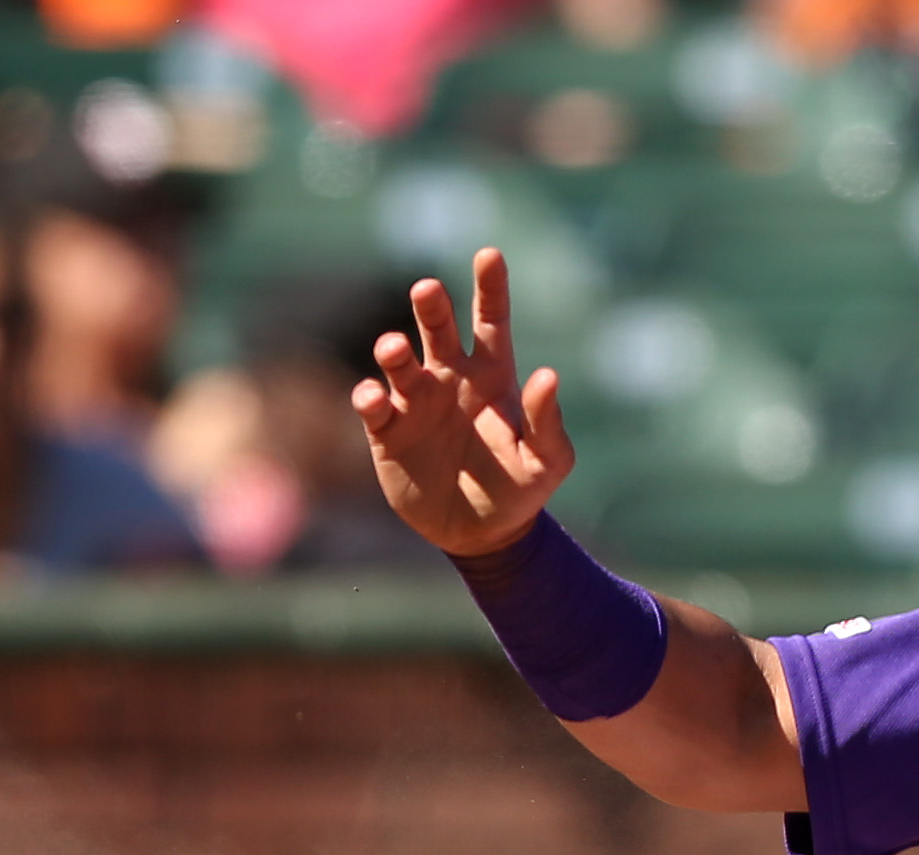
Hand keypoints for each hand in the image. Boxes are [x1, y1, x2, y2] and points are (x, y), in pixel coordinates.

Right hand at [352, 248, 573, 555]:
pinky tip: (375, 399)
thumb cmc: (520, 491)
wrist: (481, 534)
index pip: (491, 321)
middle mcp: (450, 379)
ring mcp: (415, 403)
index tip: (489, 255)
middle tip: (428, 289)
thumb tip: (549, 375)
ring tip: (394, 348)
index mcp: (492, 377)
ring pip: (399, 362)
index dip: (490, 287)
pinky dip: (370, 398)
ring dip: (393, 351)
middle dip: (431, 306)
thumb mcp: (547, 462)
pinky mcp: (388, 433)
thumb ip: (548, 422)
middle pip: (438, 329)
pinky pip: (373, 407)